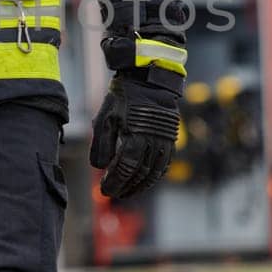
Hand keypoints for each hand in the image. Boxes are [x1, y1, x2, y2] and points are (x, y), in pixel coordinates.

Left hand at [89, 75, 180, 199]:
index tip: (105, 189)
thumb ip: (102, 144)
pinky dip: (155, 175)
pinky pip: (164, 164)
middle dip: (125, 186)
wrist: (148, 79)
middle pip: (140, 174)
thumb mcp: (106, 117)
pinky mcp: (171, 139)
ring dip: (141, 185)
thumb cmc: (123, 97)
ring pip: (154, 172)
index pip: (125, 169)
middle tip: (113, 192)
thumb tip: (101, 167)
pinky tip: (145, 180)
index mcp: (135, 136)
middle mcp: (153, 141)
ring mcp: (164, 141)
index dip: (114, 182)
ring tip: (128, 191)